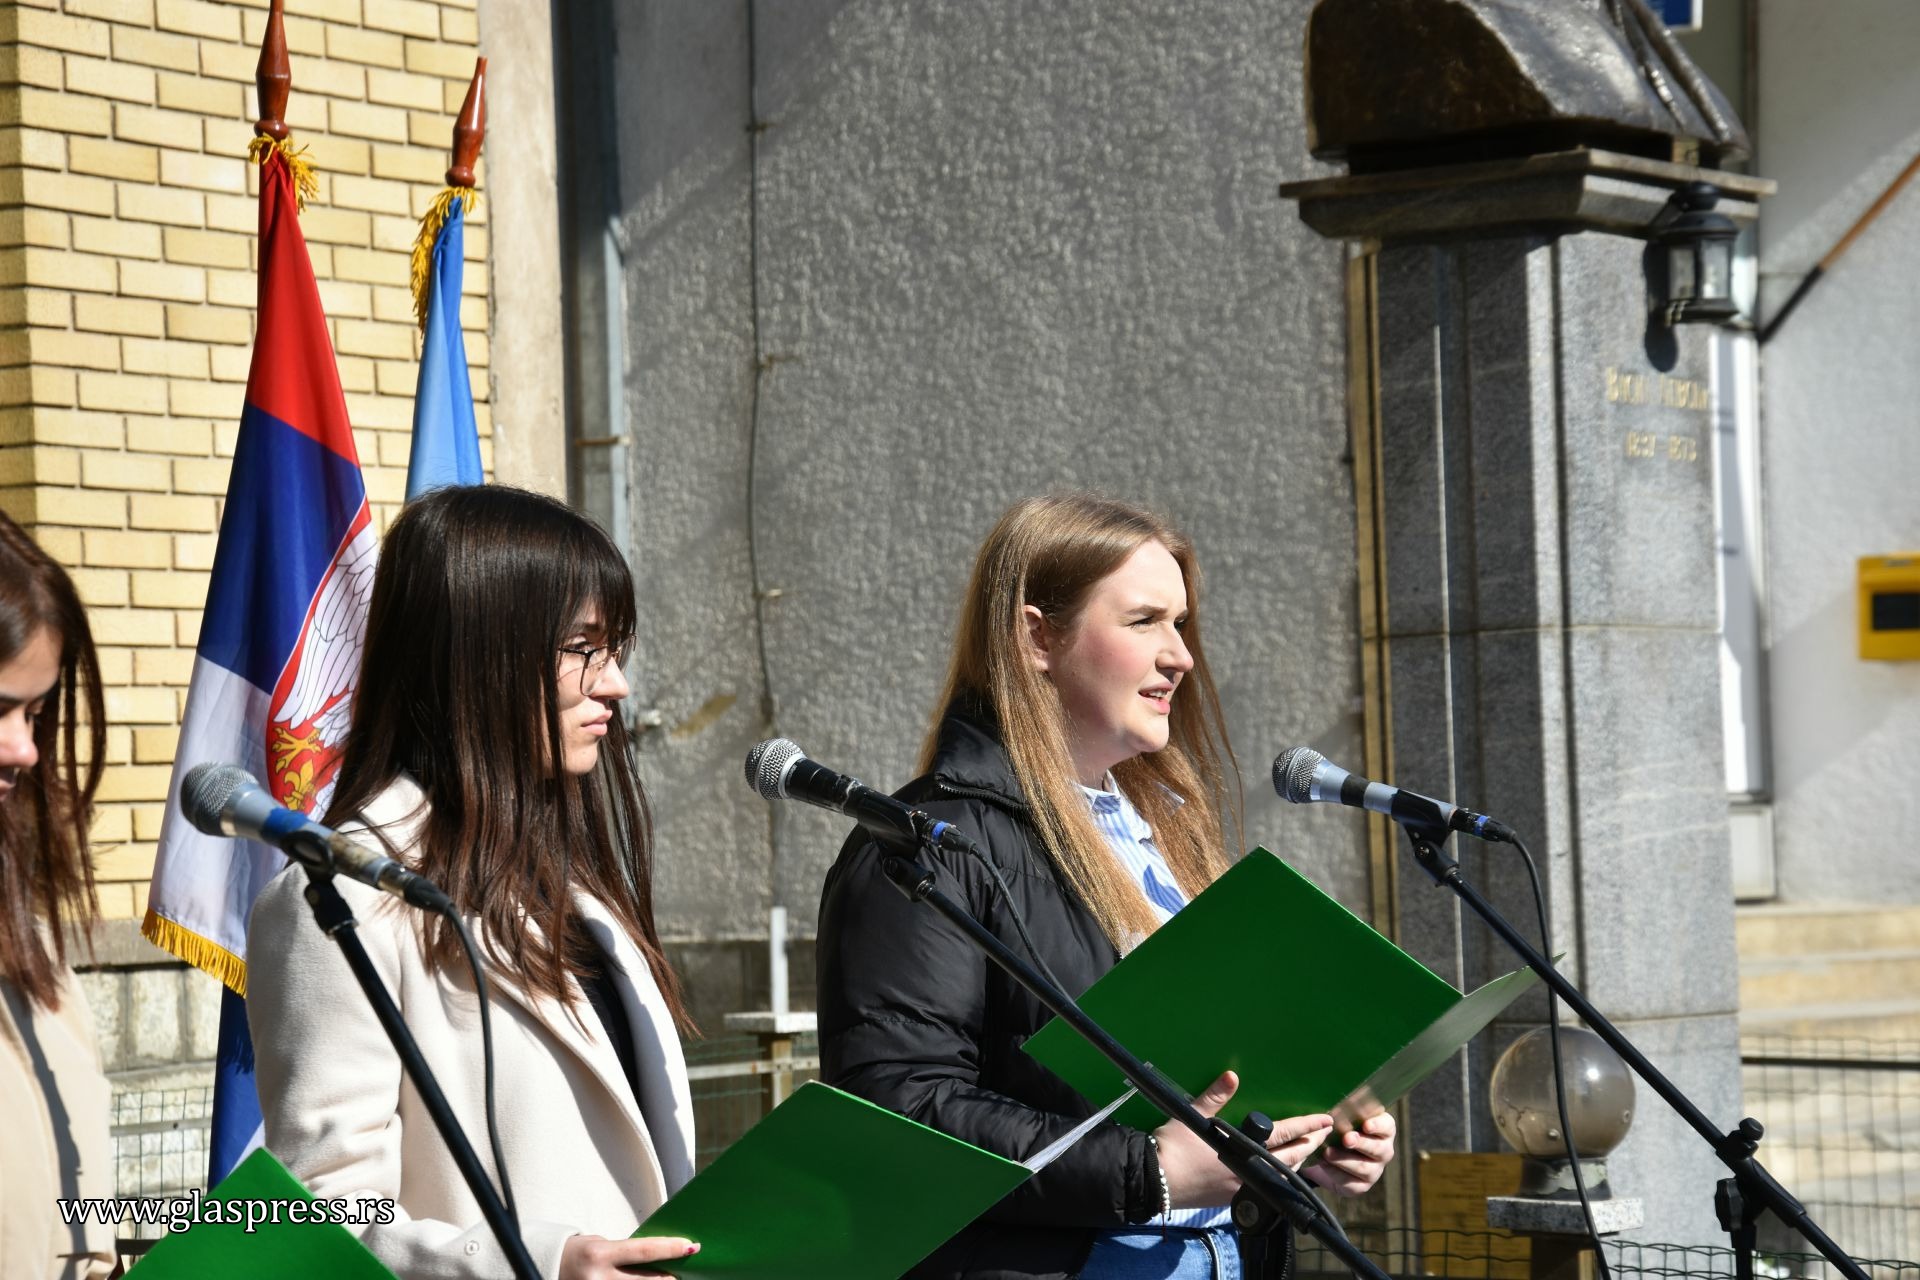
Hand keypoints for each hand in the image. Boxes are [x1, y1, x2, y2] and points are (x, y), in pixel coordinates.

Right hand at [559, 1234, 699, 1279]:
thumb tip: (659, 1259)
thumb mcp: (601, 1246)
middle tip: (683, 1272)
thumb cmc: (578, 1254)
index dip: (670, 1249)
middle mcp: (598, 1278)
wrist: (543, 1267)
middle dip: (669, 1278)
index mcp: (599, 1255)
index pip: (643, 1251)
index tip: (692, 1247)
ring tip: (666, 1278)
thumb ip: (626, 1254)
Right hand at [1153, 1071, 1332, 1208]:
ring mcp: (1243, 1188)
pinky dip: (1281, 1178)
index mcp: (1242, 1147)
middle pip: (1291, 1158)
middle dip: (1311, 1144)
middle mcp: (1249, 1171)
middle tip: (1325, 1133)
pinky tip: (1282, 1174)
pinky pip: (1268, 1188)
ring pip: (1282, 1176)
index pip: (1283, 1133)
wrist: (1154, 1181)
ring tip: (1308, 1150)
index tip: (1324, 1119)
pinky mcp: (1233, 1199)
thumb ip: (1215, 1096)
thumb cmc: (1172, 1147)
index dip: (1306, 1125)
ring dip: (1299, 1162)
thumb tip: (1232, 1075)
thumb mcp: (1193, 1116)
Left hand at [1304, 1112, 1396, 1195]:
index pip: (1387, 1127)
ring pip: (1364, 1168)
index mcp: (1382, 1130)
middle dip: (1361, 1143)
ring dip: (1345, 1160)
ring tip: (1328, 1153)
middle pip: (1378, 1149)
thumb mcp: (1340, 1119)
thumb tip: (1331, 1110)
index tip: (1366, 1125)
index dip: (1378, 1126)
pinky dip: (1336, 1174)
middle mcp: (1383, 1151)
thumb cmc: (1337, 1129)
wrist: (1325, 1156)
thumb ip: (1342, 1114)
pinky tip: (1324, 1165)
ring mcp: (1374, 1170)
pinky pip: (1351, 1183)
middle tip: (1347, 1139)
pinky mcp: (1361, 1186)